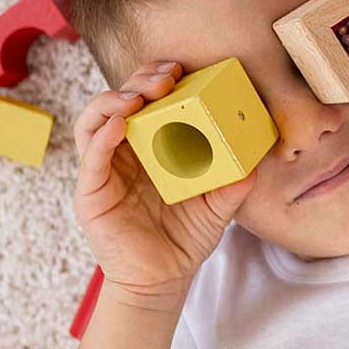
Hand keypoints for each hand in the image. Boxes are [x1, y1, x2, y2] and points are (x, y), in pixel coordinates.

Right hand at [72, 62, 253, 311]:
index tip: (182, 69)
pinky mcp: (91, 192)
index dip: (158, 80)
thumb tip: (257, 162)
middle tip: (166, 75)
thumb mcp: (218, 205)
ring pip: (96, 120)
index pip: (148, 101)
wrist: (162, 280)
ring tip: (138, 97)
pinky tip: (119, 124)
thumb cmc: (185, 237)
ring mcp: (103, 169)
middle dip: (140, 81)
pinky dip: (102, 136)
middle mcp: (123, 151)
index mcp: (150, 145)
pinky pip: (91, 158)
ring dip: (114, 101)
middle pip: (121, 101)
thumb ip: (235, 183)